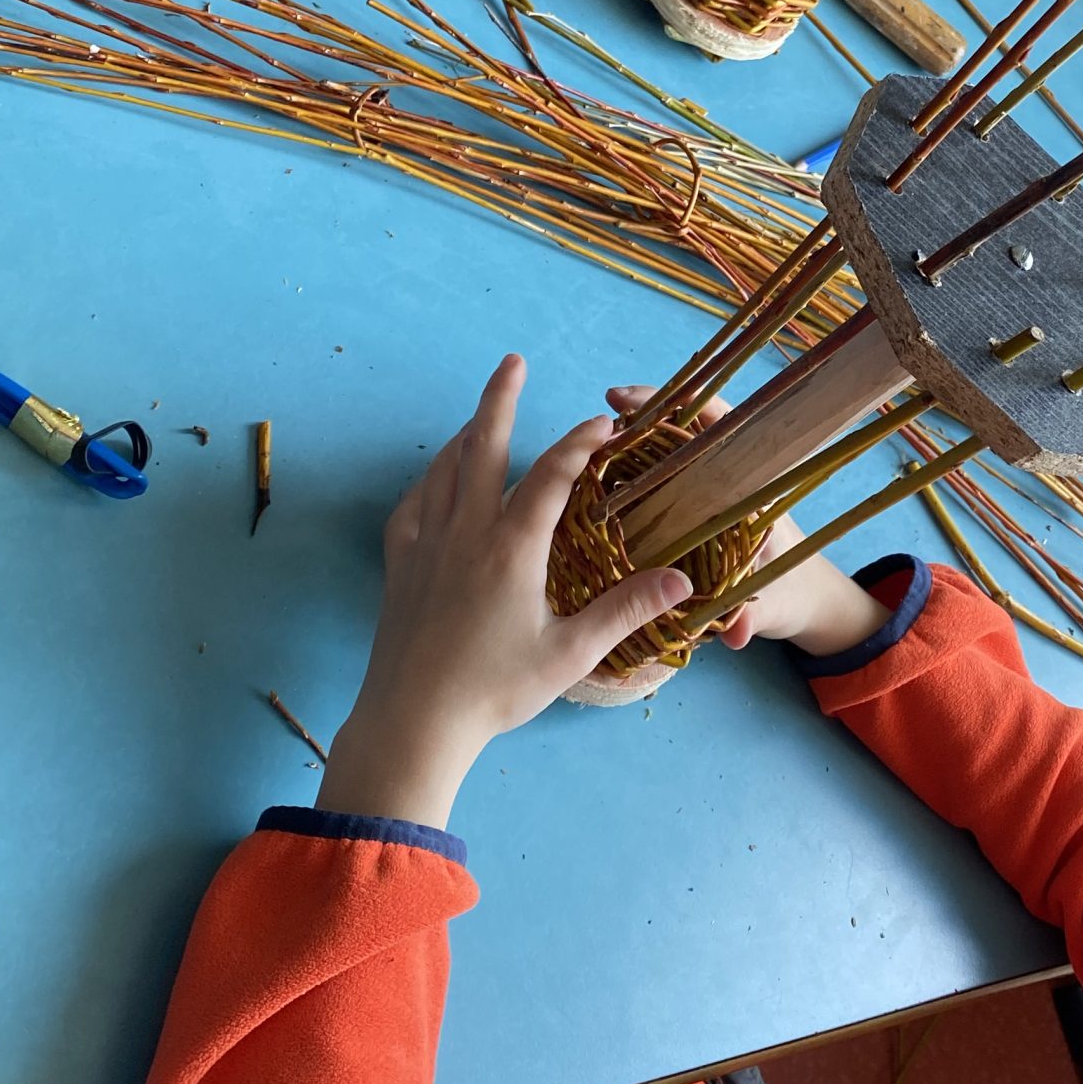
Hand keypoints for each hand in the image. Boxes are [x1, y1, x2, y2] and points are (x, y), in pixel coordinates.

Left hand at [318, 357, 692, 827]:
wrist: (412, 721)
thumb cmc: (495, 691)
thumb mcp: (570, 654)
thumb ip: (625, 610)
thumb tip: (682, 579)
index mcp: (511, 548)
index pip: (551, 475)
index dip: (579, 443)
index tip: (604, 427)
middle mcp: (465, 532)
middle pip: (481, 446)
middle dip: (499, 399)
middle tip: (512, 361)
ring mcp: (426, 545)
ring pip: (444, 469)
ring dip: (466, 433)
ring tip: (482, 413)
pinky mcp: (399, 565)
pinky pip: (413, 504)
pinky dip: (430, 479)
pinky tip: (437, 479)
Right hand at [604, 386, 885, 661]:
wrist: (808, 605)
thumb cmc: (796, 594)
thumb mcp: (774, 607)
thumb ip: (754, 617)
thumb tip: (735, 632)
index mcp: (750, 485)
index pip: (716, 422)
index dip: (671, 403)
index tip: (624, 401)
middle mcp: (725, 481)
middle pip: (677, 432)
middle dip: (635, 425)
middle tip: (589, 436)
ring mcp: (705, 497)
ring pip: (661, 459)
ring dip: (624, 454)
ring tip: (580, 462)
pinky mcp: (691, 518)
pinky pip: (655, 489)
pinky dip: (626, 484)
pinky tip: (591, 494)